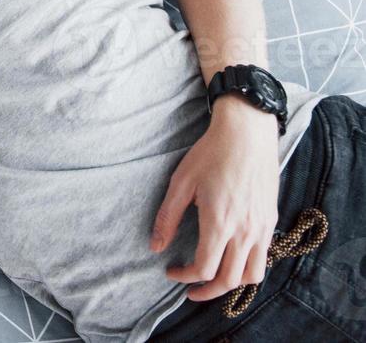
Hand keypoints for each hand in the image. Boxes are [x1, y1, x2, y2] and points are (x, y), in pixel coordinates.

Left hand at [152, 98, 279, 301]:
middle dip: (207, 291)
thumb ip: (167, 217)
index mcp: (220, 223)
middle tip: (189, 289)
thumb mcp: (180, 183)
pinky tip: (231, 259)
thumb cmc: (210, 154)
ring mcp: (262, 228)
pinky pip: (264, 257)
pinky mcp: (270, 220)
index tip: (170, 271)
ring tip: (212, 279)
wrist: (247, 134)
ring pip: (253, 275)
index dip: (184, 277)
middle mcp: (245, 231)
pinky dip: (248, 268)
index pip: (204, 269)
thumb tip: (155, 246)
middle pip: (229, 280)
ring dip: (232, 284)